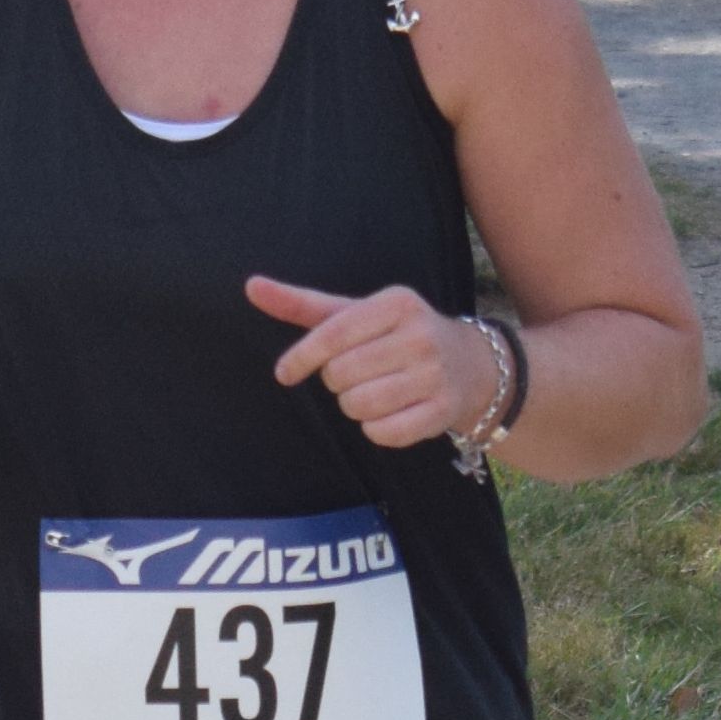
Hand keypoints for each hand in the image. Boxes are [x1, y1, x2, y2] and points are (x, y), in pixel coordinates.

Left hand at [245, 279, 505, 452]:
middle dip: (336, 381)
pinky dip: (376, 429)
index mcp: (397, 303)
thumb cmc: (395, 336)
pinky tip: (391, 412)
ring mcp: (434, 375)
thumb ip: (302, 303)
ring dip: (354, 406)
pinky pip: (382, 433)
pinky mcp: (442, 411)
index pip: (334, 334)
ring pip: (358, 406)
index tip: (285, 373)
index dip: (303, 357)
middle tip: (355, 375)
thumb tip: (251, 286)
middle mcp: (420, 335)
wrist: (469, 365)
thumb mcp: (355, 313)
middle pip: (341, 374)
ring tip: (374, 392)